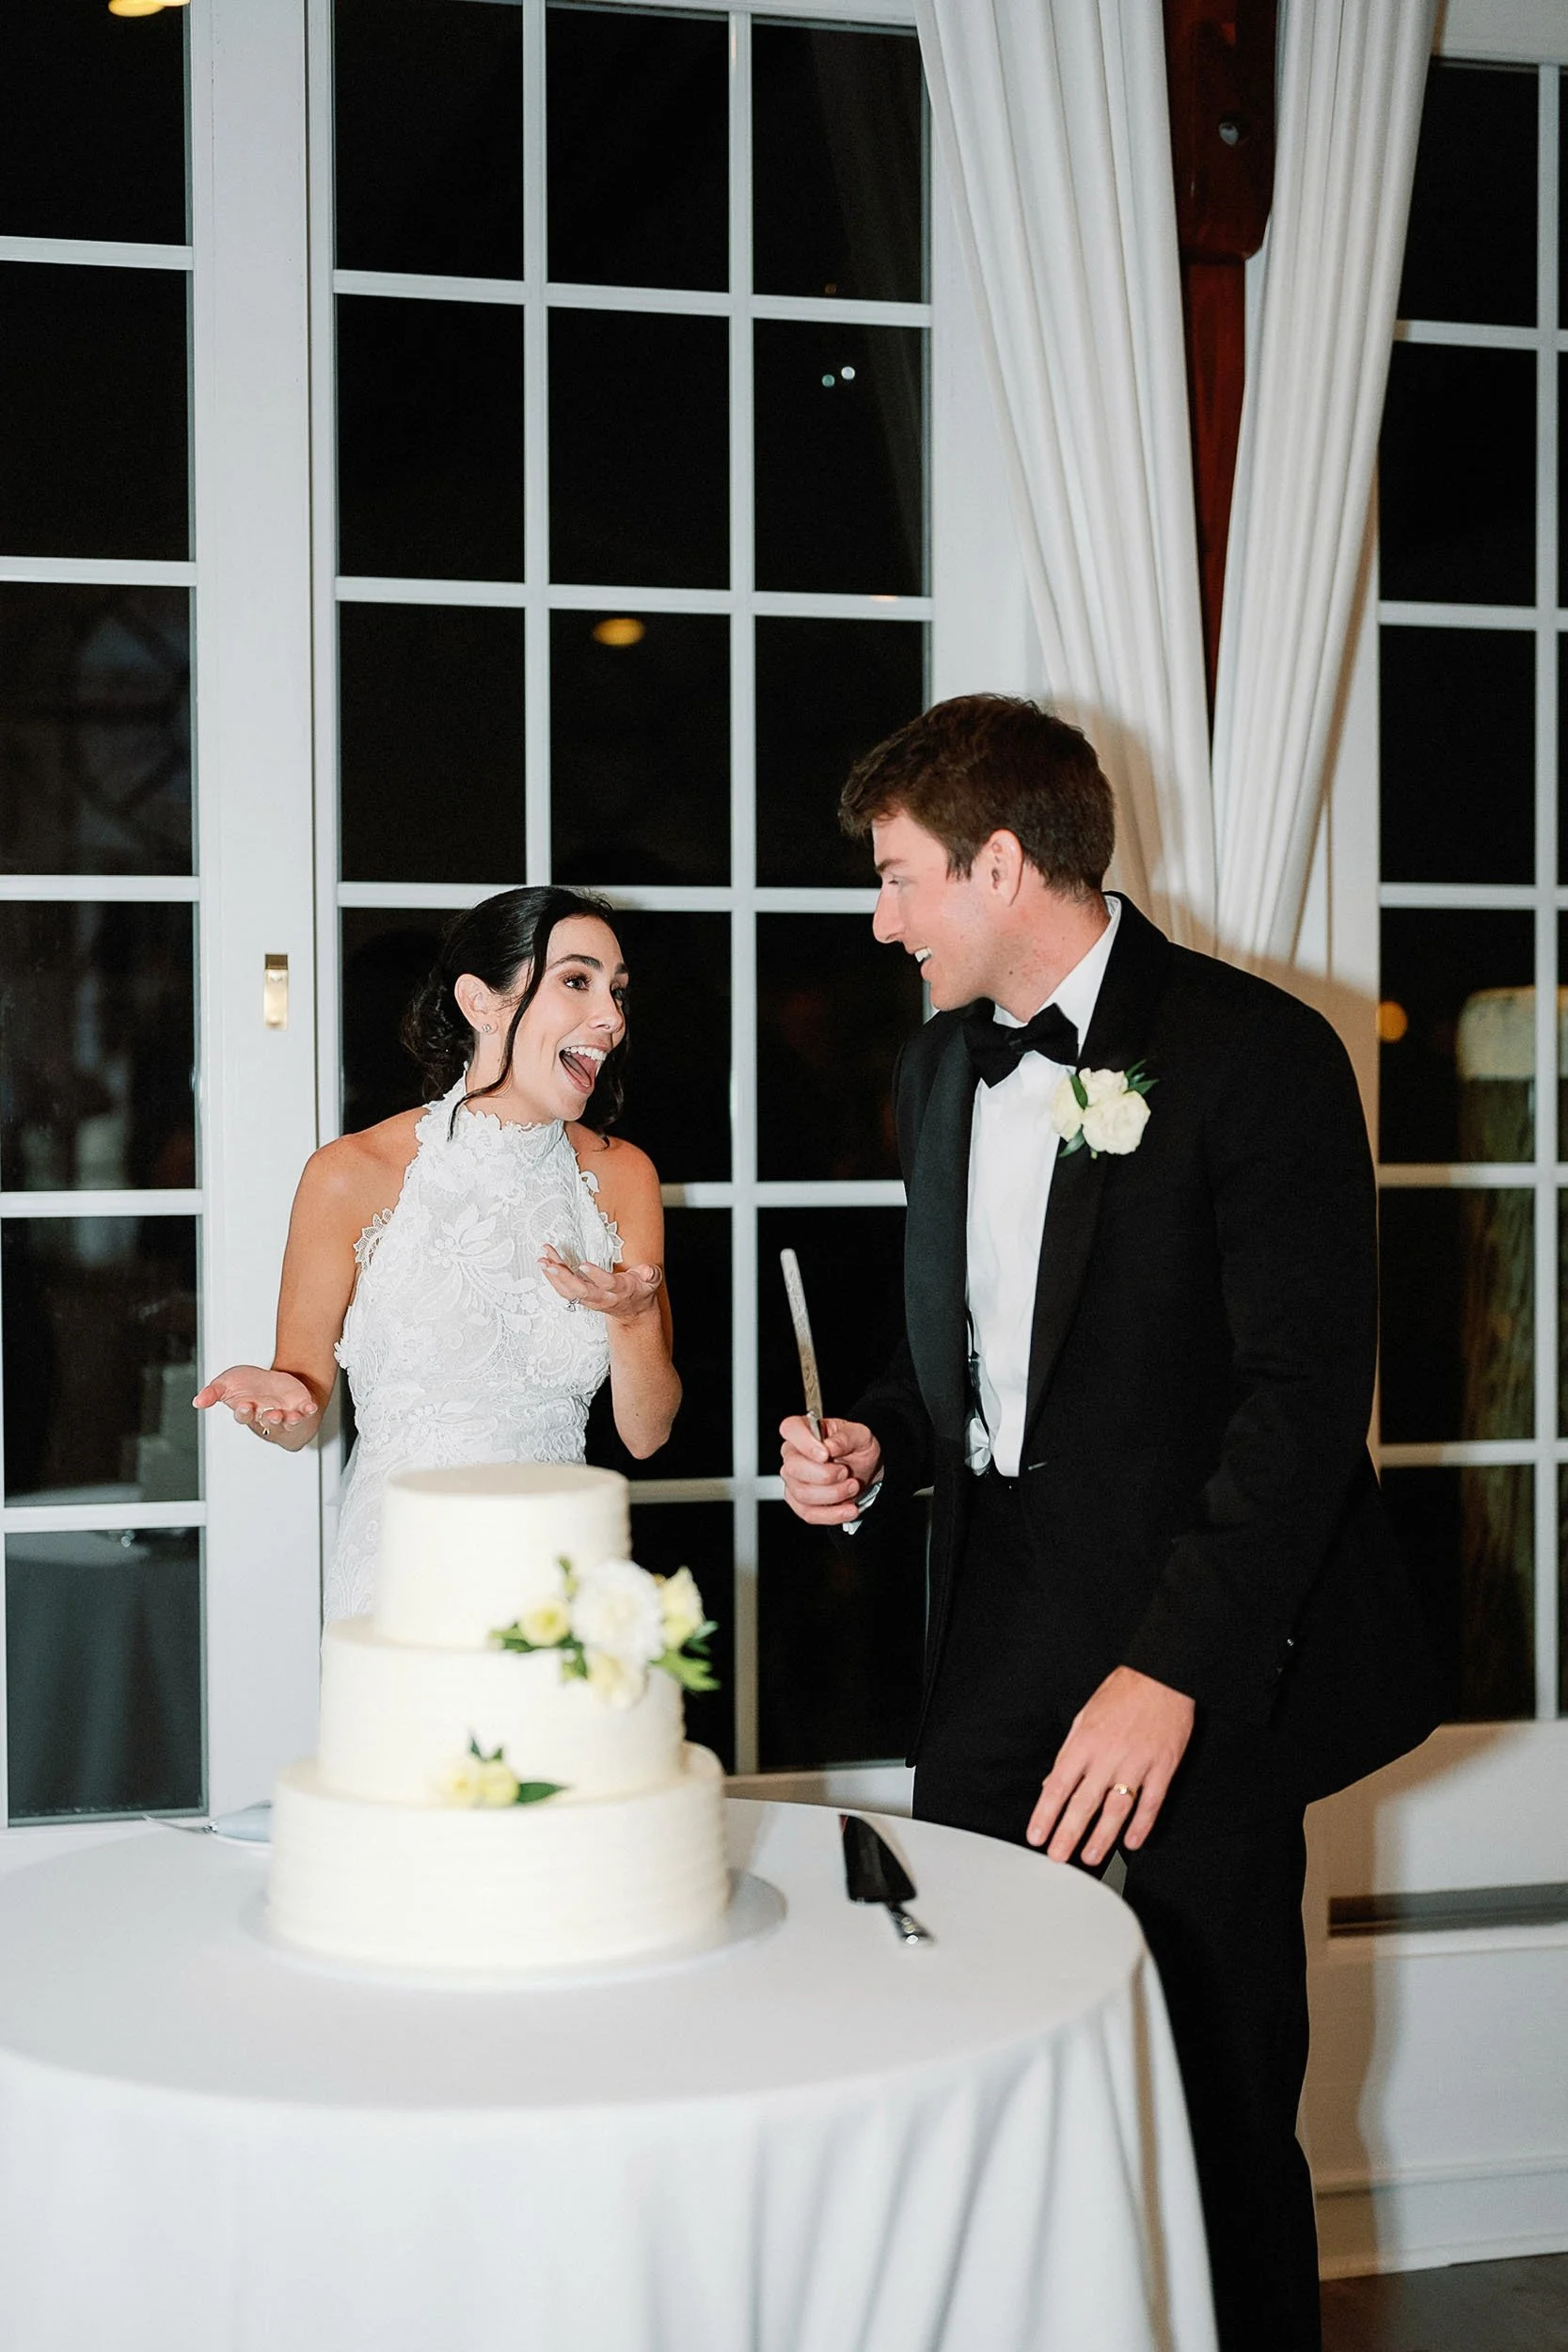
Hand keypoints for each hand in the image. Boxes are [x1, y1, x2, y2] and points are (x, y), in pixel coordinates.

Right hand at [192, 1365, 318, 1437]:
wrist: (274, 1383)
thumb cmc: (249, 1386)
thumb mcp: (227, 1383)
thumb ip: (212, 1392)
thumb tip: (197, 1401)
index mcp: (247, 1410)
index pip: (244, 1415)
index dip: (244, 1412)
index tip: (245, 1405)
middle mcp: (265, 1415)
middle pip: (267, 1421)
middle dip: (269, 1418)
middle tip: (271, 1414)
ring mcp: (284, 1414)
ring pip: (287, 1421)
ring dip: (288, 1420)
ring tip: (289, 1415)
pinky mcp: (299, 1408)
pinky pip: (305, 1413)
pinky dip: (308, 1411)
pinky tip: (310, 1407)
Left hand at [539, 1247, 662, 1322]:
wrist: (633, 1312)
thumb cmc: (640, 1291)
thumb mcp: (651, 1282)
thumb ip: (651, 1275)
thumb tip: (647, 1271)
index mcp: (620, 1291)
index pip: (607, 1284)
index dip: (596, 1276)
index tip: (583, 1265)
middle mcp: (602, 1297)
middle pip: (580, 1291)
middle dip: (564, 1278)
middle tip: (550, 1264)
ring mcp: (589, 1299)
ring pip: (568, 1291)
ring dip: (553, 1276)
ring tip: (542, 1259)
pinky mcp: (581, 1297)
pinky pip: (563, 1290)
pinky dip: (552, 1277)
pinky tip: (545, 1262)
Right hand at [780, 1415, 882, 1525]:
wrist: (864, 1469)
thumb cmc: (856, 1447)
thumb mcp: (860, 1435)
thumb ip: (846, 1438)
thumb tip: (830, 1446)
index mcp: (804, 1429)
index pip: (790, 1428)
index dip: (804, 1442)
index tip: (825, 1454)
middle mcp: (793, 1454)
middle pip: (793, 1468)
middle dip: (825, 1475)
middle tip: (845, 1472)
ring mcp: (793, 1479)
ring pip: (802, 1493)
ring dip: (834, 1494)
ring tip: (852, 1486)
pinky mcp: (799, 1502)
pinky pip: (809, 1513)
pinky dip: (832, 1514)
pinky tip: (849, 1509)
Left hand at [1026, 1666, 1195, 1863]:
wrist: (1161, 1676)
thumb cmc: (1120, 1694)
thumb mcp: (1083, 1717)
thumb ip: (1069, 1753)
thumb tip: (1051, 1784)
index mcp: (1084, 1742)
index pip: (1059, 1785)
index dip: (1046, 1814)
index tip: (1037, 1835)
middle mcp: (1108, 1755)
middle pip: (1084, 1802)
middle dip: (1068, 1833)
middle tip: (1058, 1857)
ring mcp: (1137, 1763)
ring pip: (1117, 1808)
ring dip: (1102, 1836)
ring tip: (1090, 1857)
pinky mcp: (1163, 1767)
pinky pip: (1151, 1802)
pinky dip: (1142, 1825)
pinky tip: (1132, 1842)